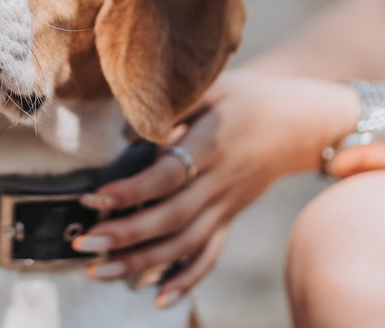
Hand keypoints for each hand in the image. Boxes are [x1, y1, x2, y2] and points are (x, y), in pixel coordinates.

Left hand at [71, 69, 356, 306]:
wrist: (299, 122)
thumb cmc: (248, 98)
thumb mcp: (212, 85)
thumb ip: (172, 104)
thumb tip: (128, 131)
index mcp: (211, 146)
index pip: (168, 176)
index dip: (131, 190)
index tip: (94, 196)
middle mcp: (219, 184)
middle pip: (172, 219)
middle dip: (126, 236)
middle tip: (85, 244)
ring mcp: (226, 206)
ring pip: (185, 245)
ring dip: (141, 263)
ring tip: (99, 271)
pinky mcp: (229, 217)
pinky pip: (209, 255)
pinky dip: (186, 280)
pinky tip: (158, 299)